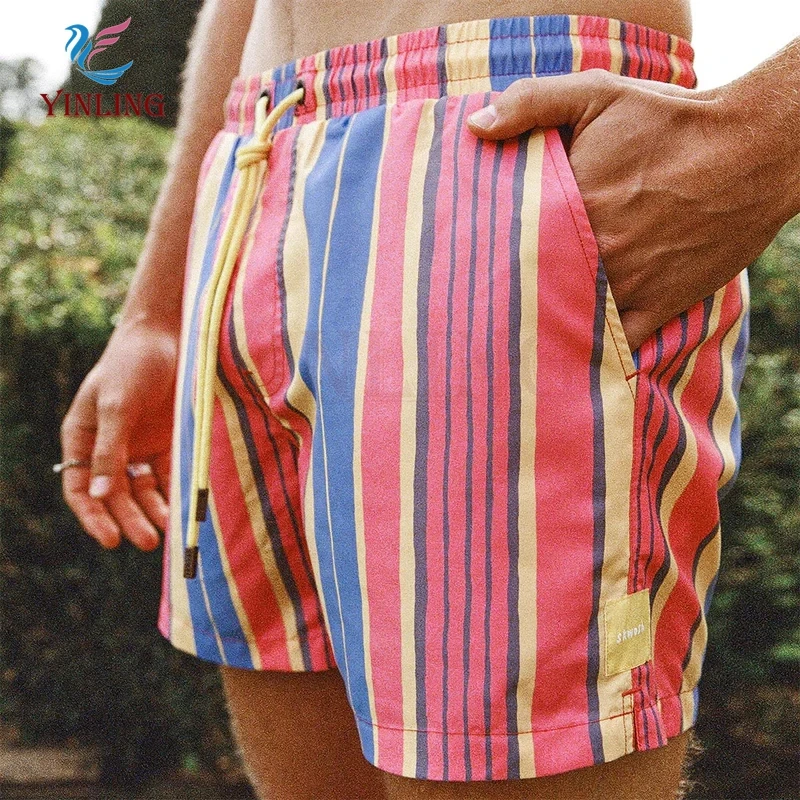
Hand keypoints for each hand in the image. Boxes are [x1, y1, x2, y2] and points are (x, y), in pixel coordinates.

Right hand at [60, 321, 177, 550]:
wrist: (169, 335)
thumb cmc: (132, 364)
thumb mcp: (117, 405)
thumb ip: (109, 450)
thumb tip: (100, 495)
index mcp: (83, 438)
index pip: (81, 489)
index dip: (93, 516)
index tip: (111, 539)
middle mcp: (109, 448)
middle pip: (115, 494)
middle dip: (129, 519)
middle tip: (147, 542)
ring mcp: (139, 445)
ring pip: (143, 490)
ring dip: (152, 511)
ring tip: (167, 531)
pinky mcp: (167, 441)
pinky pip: (169, 474)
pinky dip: (174, 492)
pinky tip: (183, 508)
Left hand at [467, 70, 790, 351]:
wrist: (754, 150)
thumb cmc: (672, 121)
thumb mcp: (599, 94)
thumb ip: (532, 103)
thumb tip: (476, 128)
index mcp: (572, 207)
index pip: (509, 244)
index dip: (489, 254)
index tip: (471, 260)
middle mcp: (595, 254)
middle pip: (533, 287)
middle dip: (508, 296)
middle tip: (483, 305)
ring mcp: (627, 285)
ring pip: (569, 320)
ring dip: (544, 328)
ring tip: (513, 337)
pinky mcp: (658, 307)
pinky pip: (615, 344)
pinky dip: (592, 352)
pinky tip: (568, 356)